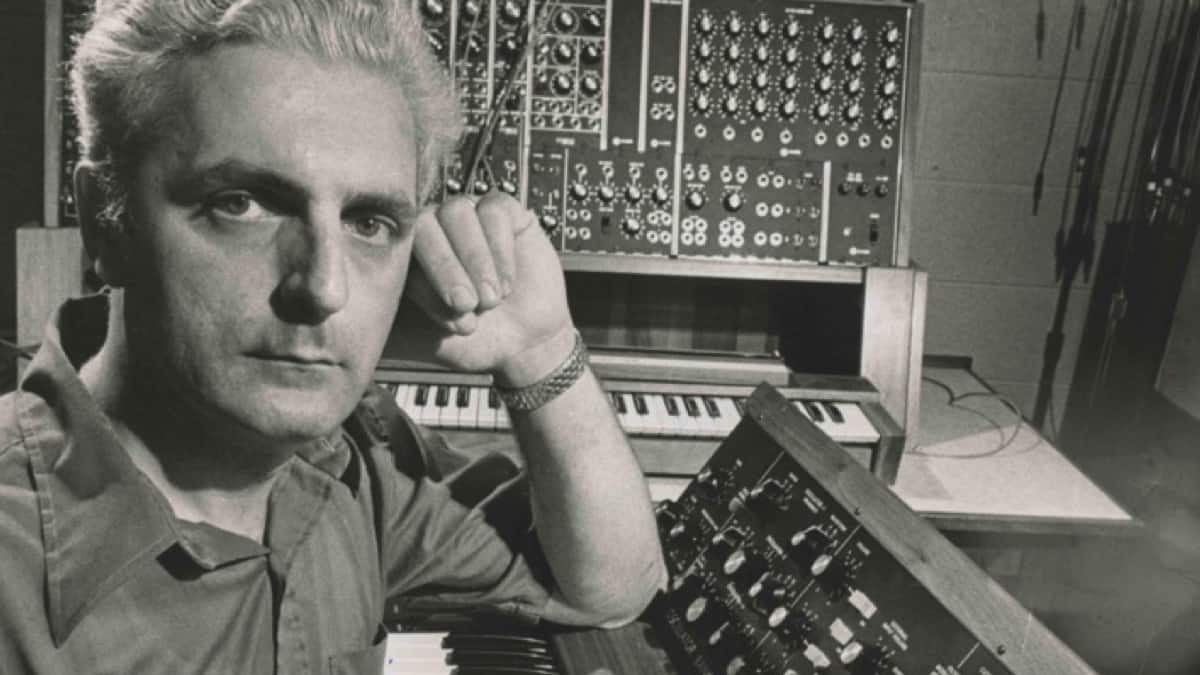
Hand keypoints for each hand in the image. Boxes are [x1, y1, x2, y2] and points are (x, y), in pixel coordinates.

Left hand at [390, 191, 573, 385]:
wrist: (521, 344)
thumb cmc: (466, 342)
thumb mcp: (416, 342)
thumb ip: (378, 328)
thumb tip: (342, 323)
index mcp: (403, 254)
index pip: (397, 249)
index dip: (424, 285)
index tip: (451, 322)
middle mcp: (431, 228)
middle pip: (424, 224)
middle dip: (446, 268)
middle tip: (466, 305)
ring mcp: (466, 215)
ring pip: (458, 211)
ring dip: (476, 259)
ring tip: (491, 300)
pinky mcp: (502, 210)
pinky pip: (495, 210)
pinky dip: (501, 249)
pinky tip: (506, 283)